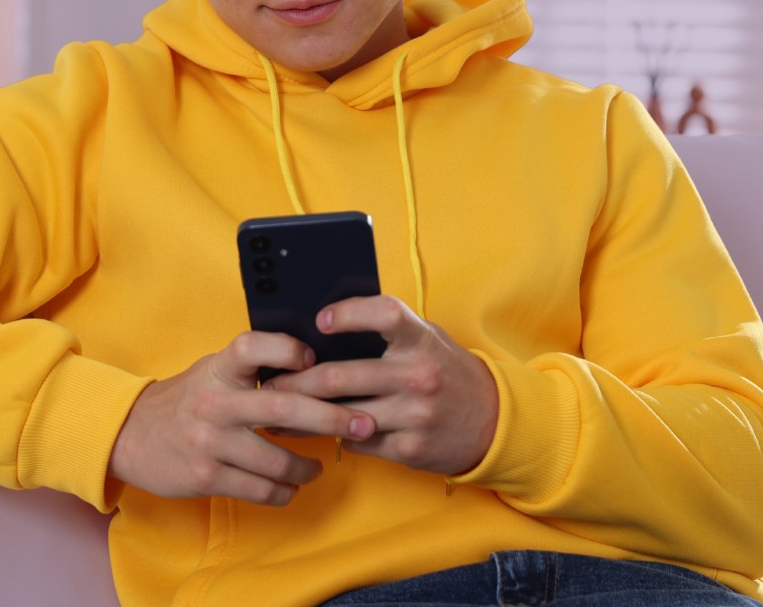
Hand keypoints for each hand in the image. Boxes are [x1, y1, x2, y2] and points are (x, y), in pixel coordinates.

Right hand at [106, 331, 374, 506]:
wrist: (130, 435)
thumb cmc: (187, 398)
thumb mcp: (213, 370)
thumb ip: (252, 367)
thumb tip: (314, 364)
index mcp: (218, 368)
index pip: (253, 346)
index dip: (286, 349)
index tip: (314, 360)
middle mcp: (215, 402)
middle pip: (283, 407)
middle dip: (332, 417)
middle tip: (364, 422)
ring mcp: (210, 442)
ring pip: (277, 460)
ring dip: (308, 467)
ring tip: (320, 466)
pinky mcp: (206, 476)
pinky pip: (259, 489)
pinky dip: (284, 492)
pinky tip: (292, 487)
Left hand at [265, 296, 498, 474]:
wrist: (492, 421)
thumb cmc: (447, 371)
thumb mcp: (428, 340)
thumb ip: (389, 332)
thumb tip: (324, 328)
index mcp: (421, 340)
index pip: (384, 314)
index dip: (350, 314)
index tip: (320, 321)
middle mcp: (418, 375)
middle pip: (342, 376)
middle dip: (296, 383)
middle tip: (269, 386)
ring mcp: (414, 415)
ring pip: (342, 416)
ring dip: (304, 417)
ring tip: (277, 414)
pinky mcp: (409, 448)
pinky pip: (358, 441)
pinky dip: (336, 435)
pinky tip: (317, 431)